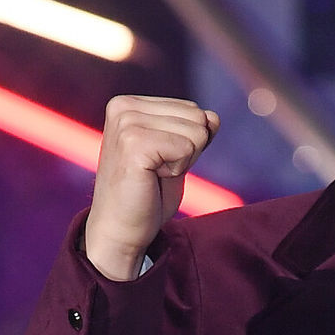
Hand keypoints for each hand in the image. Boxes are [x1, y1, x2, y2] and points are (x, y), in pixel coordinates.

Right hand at [83, 95, 219, 280]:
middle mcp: (124, 107)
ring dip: (183, 161)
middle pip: (196, 118)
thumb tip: (213, 117)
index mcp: (130, 104)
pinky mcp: (133, 143)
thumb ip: (194, 132)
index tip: (159, 162)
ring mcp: (126, 123)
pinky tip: (152, 178)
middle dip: (188, 151)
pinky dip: (178, 170)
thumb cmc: (147, 196)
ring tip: (153, 175)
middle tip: (157, 172)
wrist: (120, 230)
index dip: (187, 143)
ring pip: (196, 132)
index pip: (191, 110)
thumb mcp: (176, 156)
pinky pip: (186, 148)